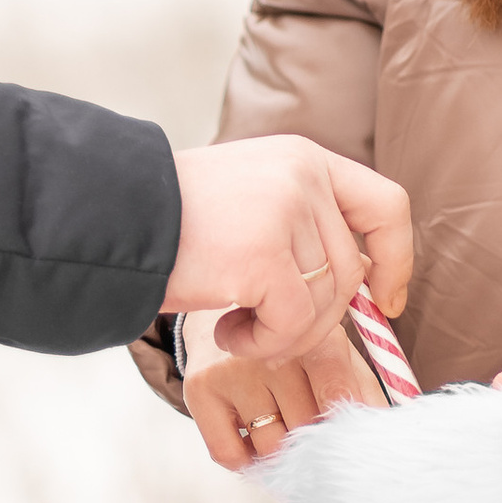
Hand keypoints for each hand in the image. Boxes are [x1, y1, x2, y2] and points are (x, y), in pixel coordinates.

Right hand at [165, 141, 413, 372]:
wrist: (105, 217)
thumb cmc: (167, 221)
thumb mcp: (248, 198)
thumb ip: (301, 223)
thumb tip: (362, 284)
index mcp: (303, 158)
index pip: (385, 205)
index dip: (397, 259)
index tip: (386, 300)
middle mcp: (302, 177)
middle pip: (351, 271)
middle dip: (319, 317)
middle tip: (268, 331)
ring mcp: (285, 213)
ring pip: (324, 304)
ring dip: (284, 335)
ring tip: (236, 330)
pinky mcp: (262, 257)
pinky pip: (291, 325)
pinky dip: (262, 344)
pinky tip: (225, 334)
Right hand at [183, 322, 385, 473]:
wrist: (221, 319)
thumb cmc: (290, 348)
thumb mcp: (333, 353)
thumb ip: (361, 387)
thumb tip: (383, 424)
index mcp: (311, 336)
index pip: (336, 390)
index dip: (346, 425)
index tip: (352, 444)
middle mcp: (269, 352)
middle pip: (305, 428)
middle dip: (314, 440)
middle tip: (310, 434)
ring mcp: (231, 371)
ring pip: (271, 447)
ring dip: (281, 452)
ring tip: (280, 428)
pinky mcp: (200, 390)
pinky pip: (230, 456)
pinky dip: (247, 462)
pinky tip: (253, 441)